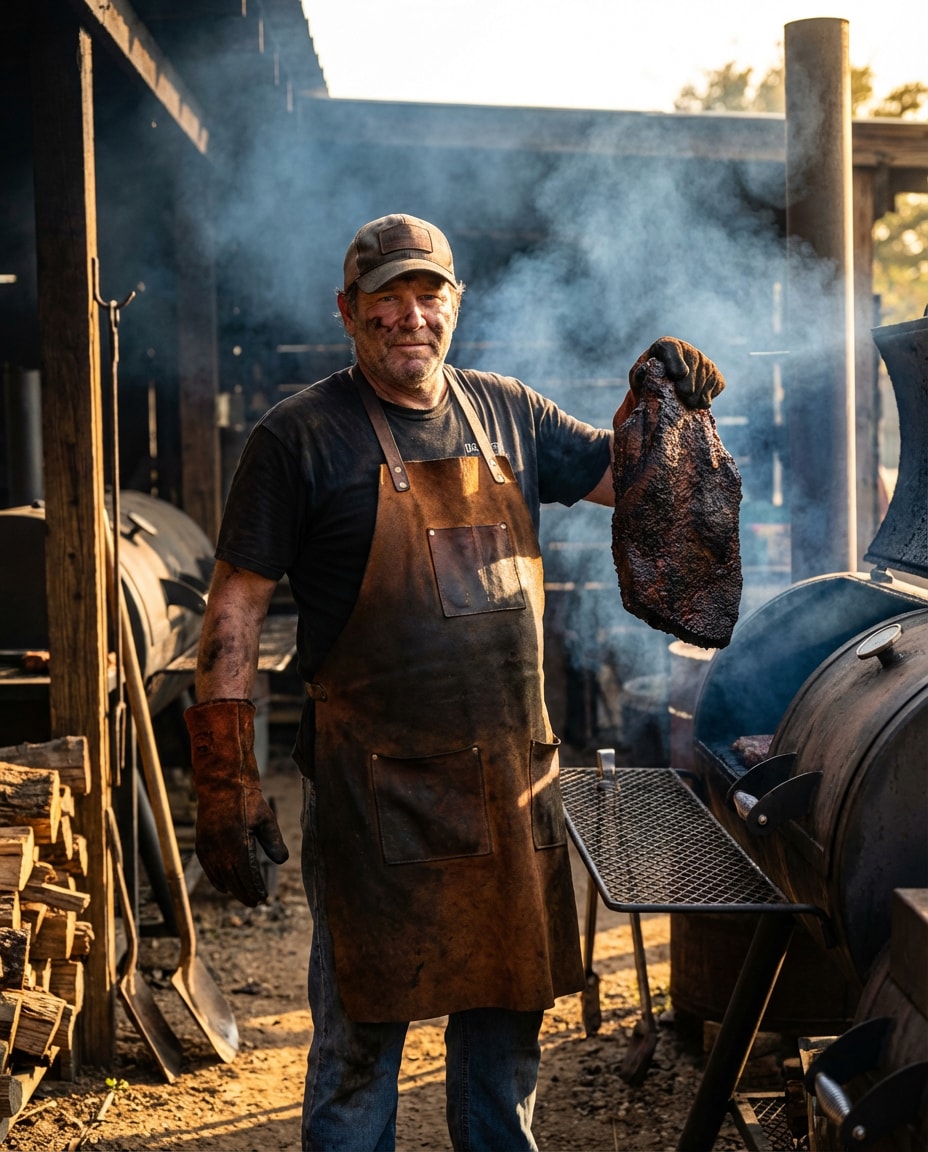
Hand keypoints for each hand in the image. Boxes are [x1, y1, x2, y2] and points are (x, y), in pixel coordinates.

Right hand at [185, 699, 288, 906]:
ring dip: (232, 889)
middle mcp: (220, 849)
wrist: (221, 783)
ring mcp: (208, 847)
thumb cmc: (247, 799)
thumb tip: (281, 861)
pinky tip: (224, 887)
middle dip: (244, 893)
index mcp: (237, 844)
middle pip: (233, 880)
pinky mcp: (201, 843)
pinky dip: (216, 880)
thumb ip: (274, 841)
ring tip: (244, 897)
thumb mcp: (266, 818)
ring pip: (220, 876)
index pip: (246, 876)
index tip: (264, 898)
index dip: (255, 889)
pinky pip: (208, 868)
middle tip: (255, 903)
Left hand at [629, 337, 725, 408]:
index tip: (679, 375)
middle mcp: (687, 350)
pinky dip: (706, 398)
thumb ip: (639, 374)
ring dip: (696, 396)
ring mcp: (704, 361)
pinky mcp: (716, 374)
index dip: (677, 361)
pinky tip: (695, 400)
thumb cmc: (649, 381)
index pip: (672, 349)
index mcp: (665, 346)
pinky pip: (717, 386)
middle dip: (687, 385)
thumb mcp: (638, 378)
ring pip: (705, 380)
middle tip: (682, 396)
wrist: (666, 390)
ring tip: (685, 403)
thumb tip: (646, 372)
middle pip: (693, 367)